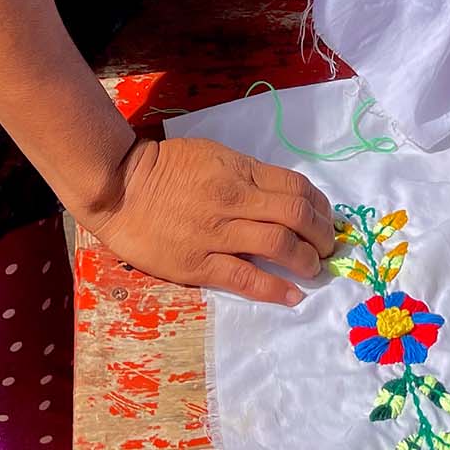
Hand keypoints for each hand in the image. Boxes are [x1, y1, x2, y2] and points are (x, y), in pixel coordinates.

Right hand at [82, 135, 334, 305]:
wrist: (121, 188)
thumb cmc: (166, 167)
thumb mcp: (213, 154)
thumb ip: (247, 174)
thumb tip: (280, 195)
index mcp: (240, 170)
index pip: (296, 186)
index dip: (320, 205)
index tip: (327, 217)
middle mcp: (236, 200)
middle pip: (296, 215)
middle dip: (322, 233)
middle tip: (328, 245)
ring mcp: (218, 234)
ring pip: (279, 246)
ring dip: (307, 260)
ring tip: (314, 268)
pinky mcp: (200, 264)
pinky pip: (246, 279)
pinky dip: (276, 288)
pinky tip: (293, 295)